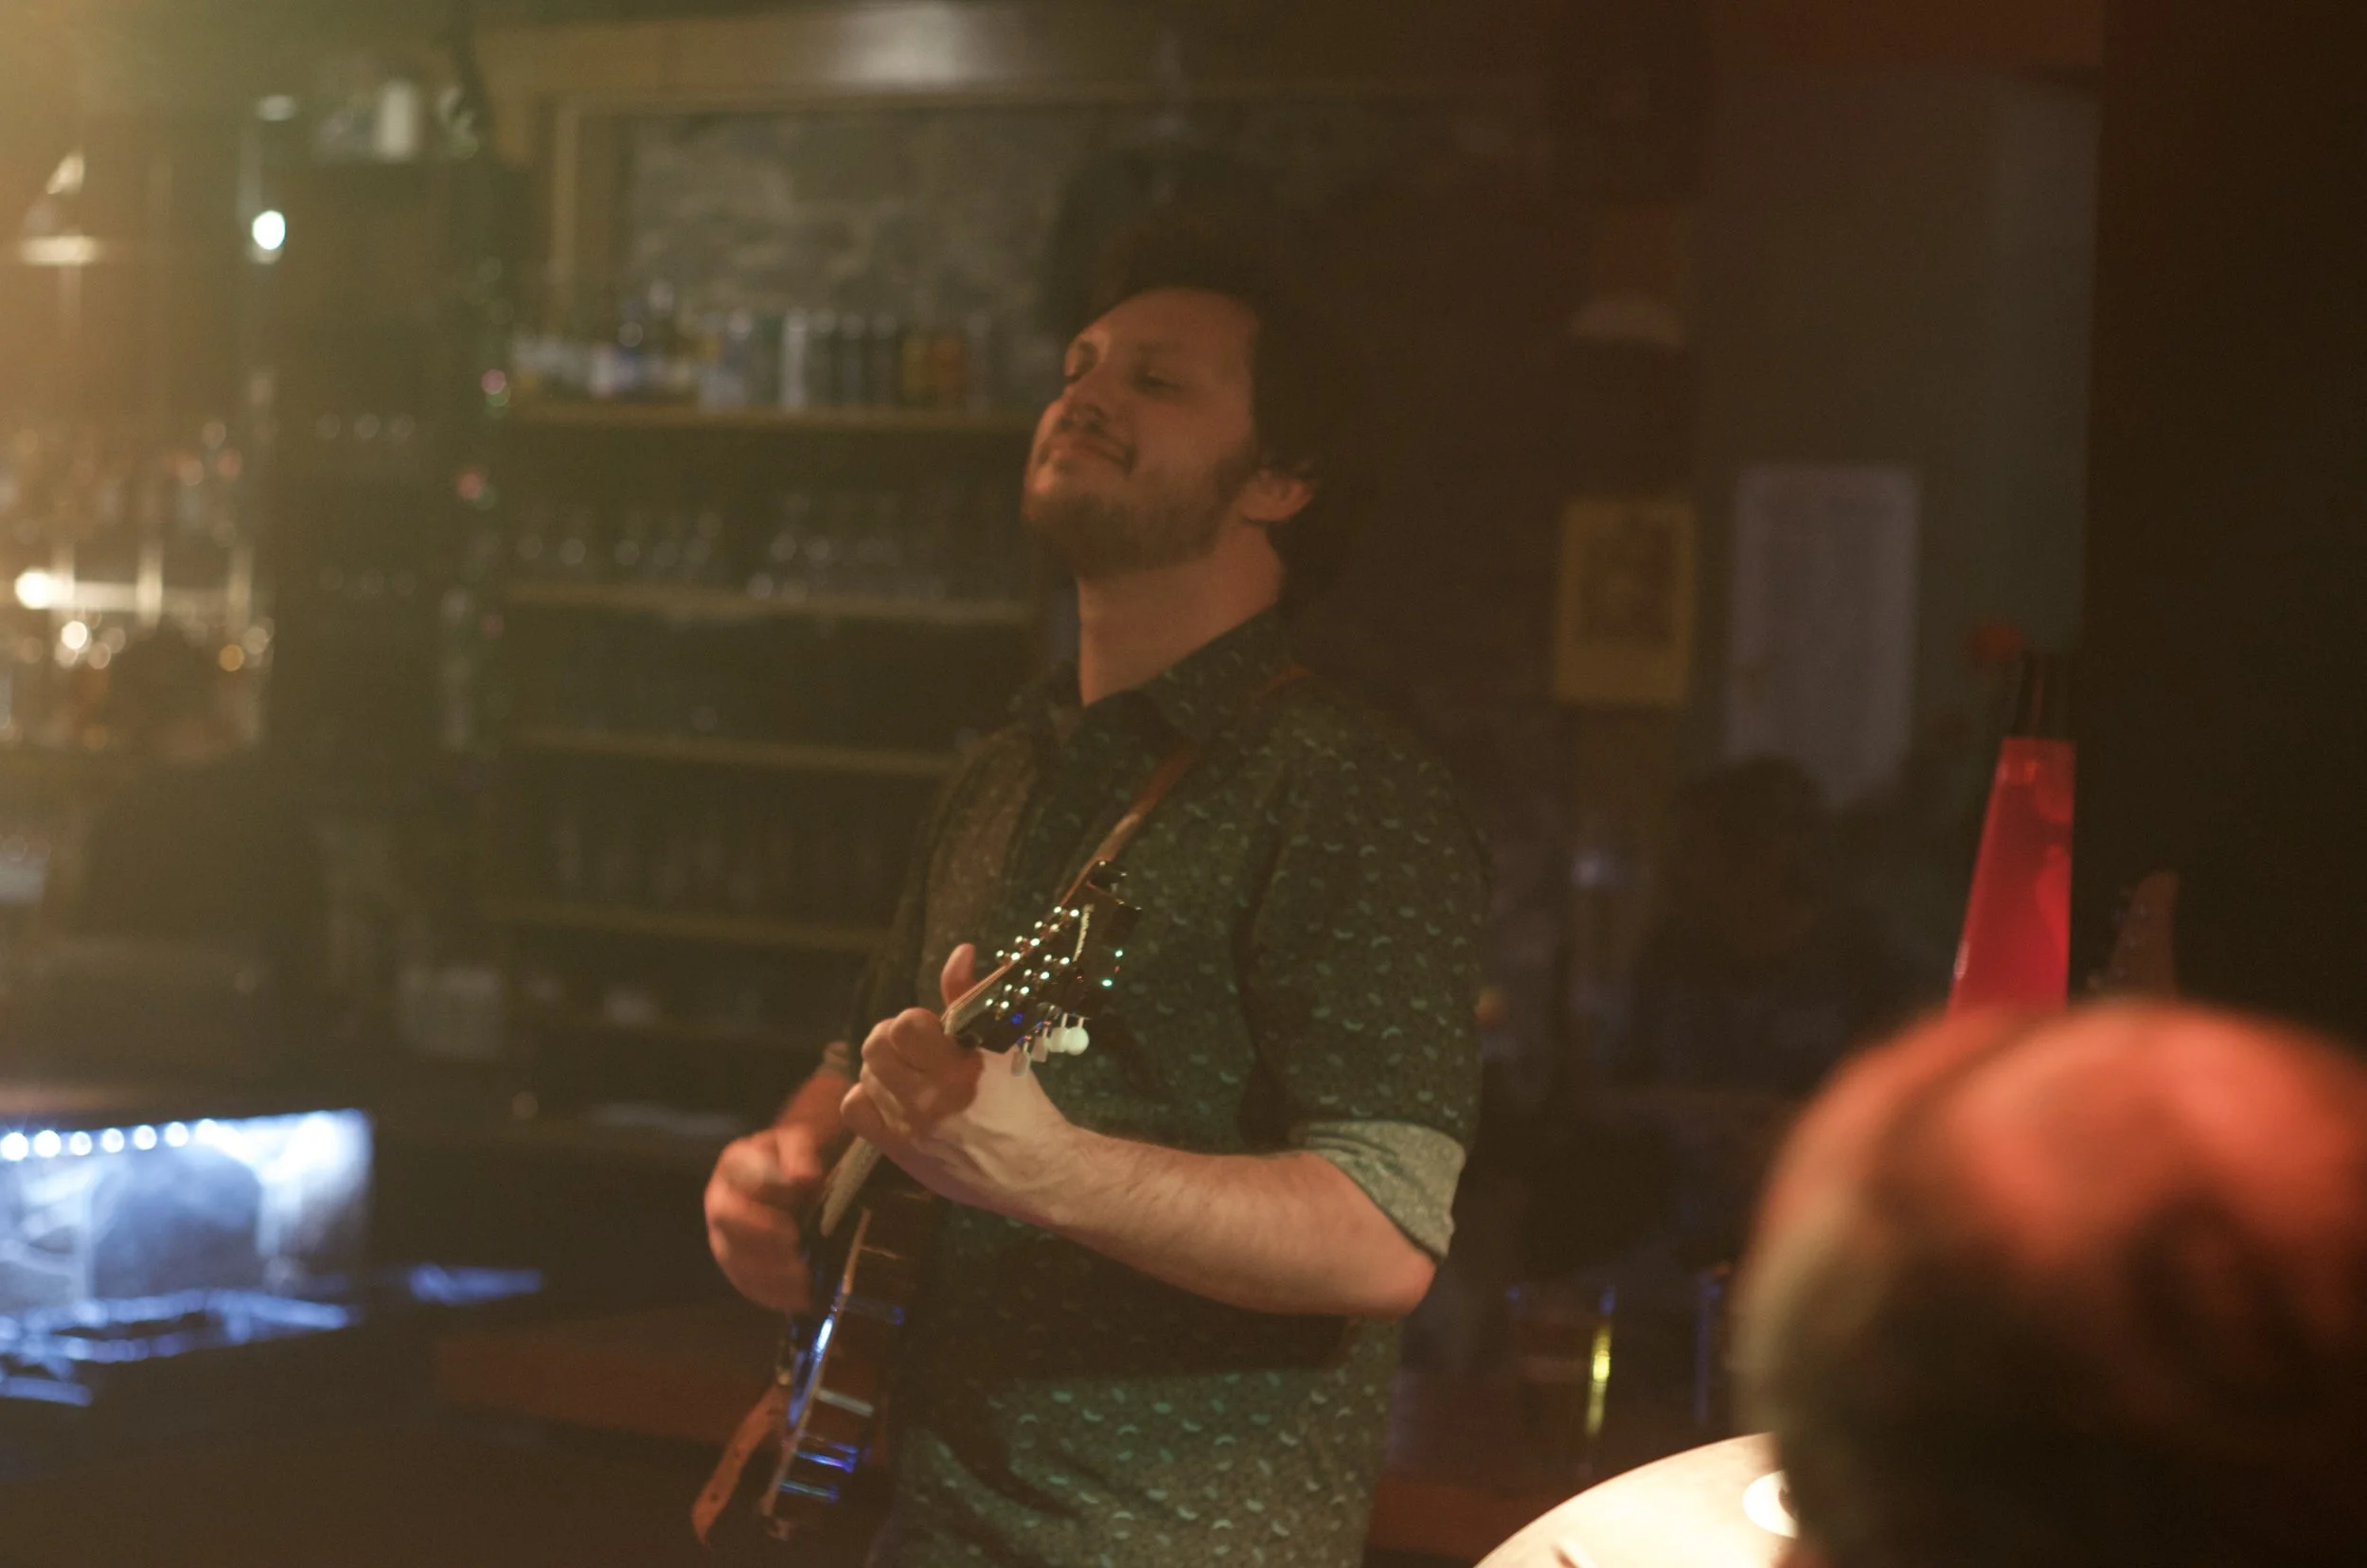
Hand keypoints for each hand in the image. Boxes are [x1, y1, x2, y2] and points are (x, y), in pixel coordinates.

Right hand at [705, 1122, 826, 1312]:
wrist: (790, 1177)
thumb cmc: (791, 1158)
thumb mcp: (799, 1142)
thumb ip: (800, 1153)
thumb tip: (803, 1177)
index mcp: (733, 1165)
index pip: (740, 1176)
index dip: (766, 1188)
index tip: (799, 1194)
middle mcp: (720, 1202)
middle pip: (727, 1223)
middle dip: (761, 1236)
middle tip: (795, 1244)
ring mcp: (724, 1238)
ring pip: (734, 1260)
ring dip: (768, 1273)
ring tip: (804, 1277)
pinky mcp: (737, 1266)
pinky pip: (746, 1285)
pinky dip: (772, 1295)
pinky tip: (800, 1298)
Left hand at [840, 943, 1082, 1224]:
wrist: (1031, 1168)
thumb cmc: (1020, 1103)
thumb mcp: (1004, 1045)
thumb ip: (971, 998)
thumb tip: (960, 951)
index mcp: (960, 1069)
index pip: (906, 1026)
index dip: (913, 1021)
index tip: (930, 1030)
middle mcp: (930, 1099)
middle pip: (875, 1047)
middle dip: (891, 1038)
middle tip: (913, 1048)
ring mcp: (910, 1127)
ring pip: (865, 1076)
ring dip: (884, 1067)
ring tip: (909, 1074)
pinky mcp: (898, 1151)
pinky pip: (856, 1110)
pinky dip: (867, 1097)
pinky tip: (891, 1097)